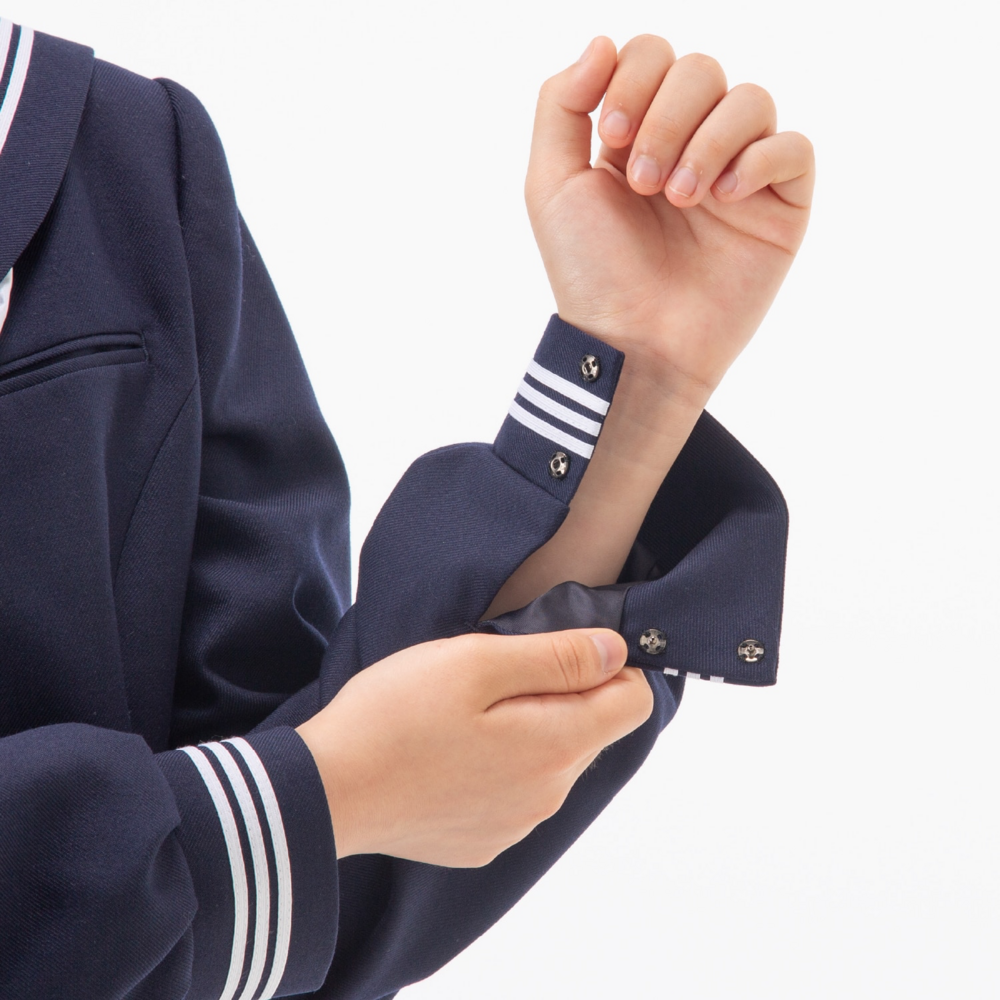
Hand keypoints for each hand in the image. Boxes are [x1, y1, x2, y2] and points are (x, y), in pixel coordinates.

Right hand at [296, 629, 651, 866]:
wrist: (326, 792)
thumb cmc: (395, 716)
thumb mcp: (477, 662)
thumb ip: (556, 656)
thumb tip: (615, 651)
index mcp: (556, 747)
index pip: (634, 701)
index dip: (608, 664)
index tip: (557, 649)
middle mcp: (549, 796)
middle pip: (592, 729)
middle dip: (561, 694)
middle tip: (493, 676)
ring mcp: (517, 825)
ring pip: (553, 759)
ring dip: (529, 729)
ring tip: (465, 714)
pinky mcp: (484, 841)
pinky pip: (518, 791)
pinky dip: (500, 765)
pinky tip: (450, 751)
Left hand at [526, 34, 814, 407]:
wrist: (633, 344)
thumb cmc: (590, 275)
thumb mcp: (551, 186)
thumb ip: (561, 105)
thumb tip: (603, 42)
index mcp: (637, 136)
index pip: (651, 55)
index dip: (634, 77)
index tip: (612, 136)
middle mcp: (690, 146)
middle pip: (701, 69)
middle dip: (666, 116)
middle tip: (643, 183)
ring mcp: (739, 175)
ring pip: (750, 98)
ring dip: (708, 140)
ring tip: (679, 198)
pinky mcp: (780, 207)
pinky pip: (794, 147)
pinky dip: (761, 158)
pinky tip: (726, 197)